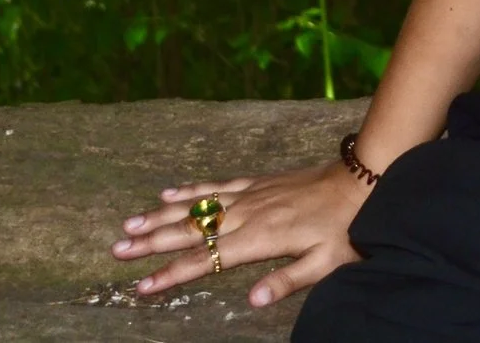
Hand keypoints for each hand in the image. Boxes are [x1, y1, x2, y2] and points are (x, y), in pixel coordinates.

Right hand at [110, 160, 370, 307]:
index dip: (172, 274)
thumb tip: (251, 301)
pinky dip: (191, 190)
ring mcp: (250, 195)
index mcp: (260, 238)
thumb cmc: (346, 227)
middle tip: (117, 250)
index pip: (206, 261)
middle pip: (191, 230)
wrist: (362, 178)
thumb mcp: (324, 262)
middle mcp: (248, 214)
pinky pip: (217, 186)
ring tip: (129, 223)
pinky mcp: (257, 182)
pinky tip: (169, 192)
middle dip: (152, 242)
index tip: (143, 286)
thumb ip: (287, 281)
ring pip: (197, 206)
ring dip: (161, 215)